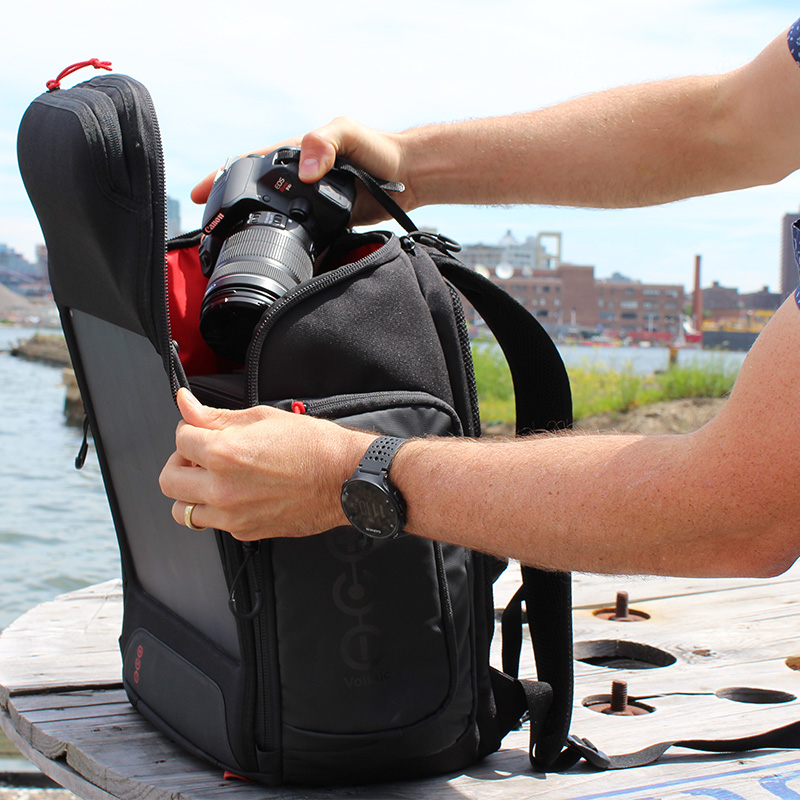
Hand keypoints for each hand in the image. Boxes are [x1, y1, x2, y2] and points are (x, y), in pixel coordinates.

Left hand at [159, 389, 373, 540]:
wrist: (346, 478)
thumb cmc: (314, 446)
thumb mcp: (263, 418)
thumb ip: (216, 416)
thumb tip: (185, 404)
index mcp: (224, 453)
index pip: (179, 439)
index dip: (191, 429)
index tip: (204, 429)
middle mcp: (222, 489)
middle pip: (168, 480)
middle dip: (180, 463)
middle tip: (200, 455)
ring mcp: (233, 516)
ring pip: (182, 511)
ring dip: (191, 493)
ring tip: (213, 480)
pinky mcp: (246, 532)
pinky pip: (213, 523)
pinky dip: (217, 510)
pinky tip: (239, 494)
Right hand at [190, 118, 414, 226]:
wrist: (408, 176)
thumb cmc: (379, 149)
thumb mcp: (349, 133)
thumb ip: (325, 142)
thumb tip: (306, 169)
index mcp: (296, 154)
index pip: (249, 164)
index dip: (221, 178)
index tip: (199, 194)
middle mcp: (299, 178)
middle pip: (256, 194)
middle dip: (230, 209)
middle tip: (210, 230)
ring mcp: (311, 201)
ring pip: (275, 216)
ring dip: (255, 230)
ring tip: (233, 248)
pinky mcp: (326, 222)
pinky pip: (301, 235)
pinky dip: (287, 246)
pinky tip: (276, 259)